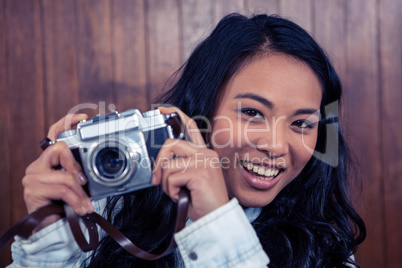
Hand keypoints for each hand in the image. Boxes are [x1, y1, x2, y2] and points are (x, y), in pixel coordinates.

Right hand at [22, 113, 93, 230]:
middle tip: (84, 183)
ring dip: (80, 193)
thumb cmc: (66, 205)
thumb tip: (91, 169)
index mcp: (49, 161)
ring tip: (86, 205)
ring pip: (66, 175)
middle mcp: (38, 165)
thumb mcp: (77, 186)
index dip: (66, 123)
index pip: (53, 135)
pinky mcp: (32, 190)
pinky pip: (62, 189)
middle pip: (60, 149)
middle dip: (76, 167)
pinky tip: (81, 209)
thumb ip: (79, 173)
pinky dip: (76, 200)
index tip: (82, 118)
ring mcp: (32, 177)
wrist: (52, 229)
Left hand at [152, 107, 228, 220]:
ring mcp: (205, 162)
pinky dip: (171, 191)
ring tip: (178, 192)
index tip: (162, 110)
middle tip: (155, 180)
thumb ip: (179, 166)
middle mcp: (206, 154)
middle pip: (171, 144)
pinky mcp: (200, 173)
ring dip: (166, 184)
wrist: (215, 218)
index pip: (191, 127)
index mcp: (204, 153)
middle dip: (158, 163)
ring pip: (168, 166)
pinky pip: (171, 178)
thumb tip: (160, 163)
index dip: (176, 115)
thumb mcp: (188, 179)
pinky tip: (183, 196)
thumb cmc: (201, 201)